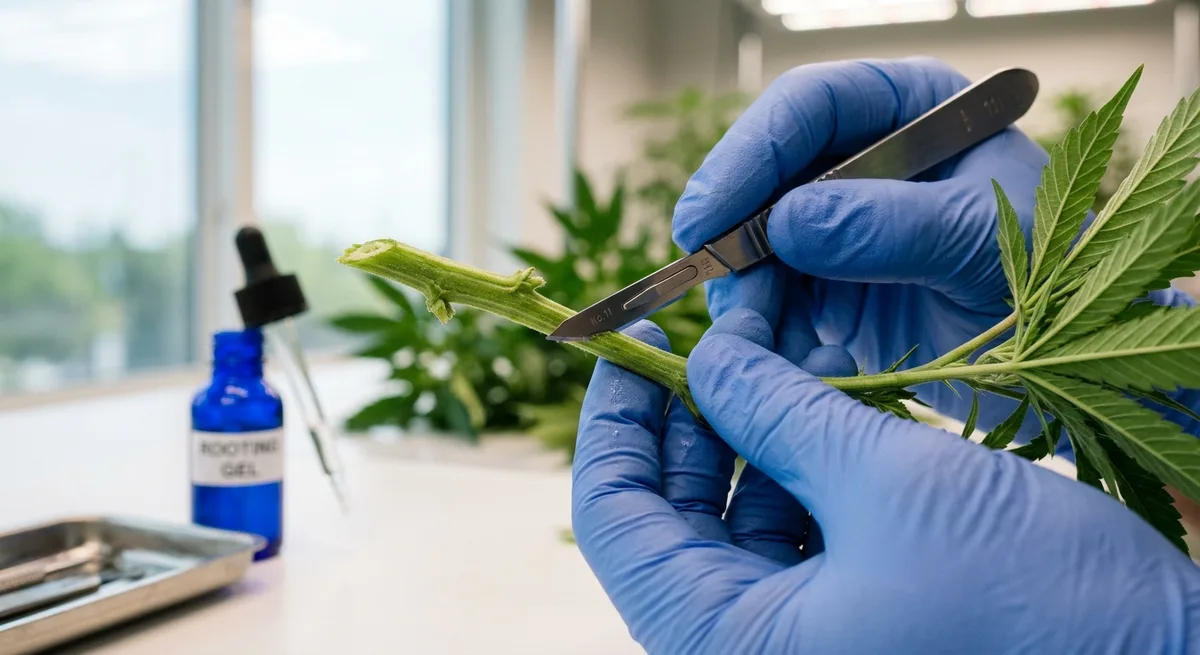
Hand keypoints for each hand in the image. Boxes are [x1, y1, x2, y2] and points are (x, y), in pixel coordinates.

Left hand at [571, 312, 1199, 653]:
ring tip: (761, 348)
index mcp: (723, 645)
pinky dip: (793, 466)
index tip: (634, 340)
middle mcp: (744, 649)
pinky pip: (788, 534)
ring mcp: (796, 639)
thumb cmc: (1033, 601)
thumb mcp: (889, 480)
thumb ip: (780, 411)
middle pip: (666, 516)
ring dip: (743, 431)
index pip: (612, 520)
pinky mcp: (846, 621)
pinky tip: (810, 399)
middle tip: (707, 330)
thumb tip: (708, 356)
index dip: (611, 420)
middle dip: (686, 415)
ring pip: (729, 518)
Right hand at [671, 57, 1199, 440]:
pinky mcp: (826, 298)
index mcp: (914, 116)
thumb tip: (788, 221)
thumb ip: (890, 226)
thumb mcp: (985, 243)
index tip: (709, 213)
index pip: (813, 108)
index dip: (750, 153)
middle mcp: (865, 169)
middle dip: (736, 239)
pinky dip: (767, 343)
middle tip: (718, 289)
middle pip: (767, 182)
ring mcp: (840, 236)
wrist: (1076, 372)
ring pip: (756, 255)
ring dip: (745, 301)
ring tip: (751, 345)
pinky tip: (782, 370)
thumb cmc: (1057, 285)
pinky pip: (772, 313)